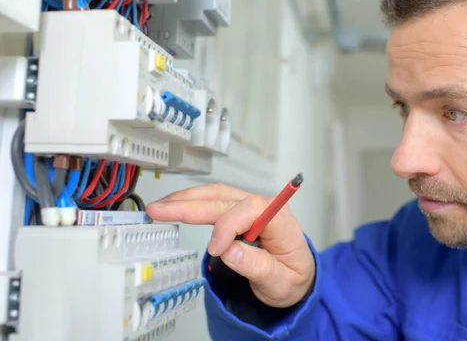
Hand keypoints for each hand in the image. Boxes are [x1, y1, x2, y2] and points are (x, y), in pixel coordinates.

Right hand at [146, 183, 315, 307]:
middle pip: (225, 199)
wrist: (298, 274)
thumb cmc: (292, 276)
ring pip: (217, 194)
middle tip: (159, 211)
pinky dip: (193, 202)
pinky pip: (215, 200)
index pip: (249, 210)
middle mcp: (265, 206)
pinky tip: (175, 205)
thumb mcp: (280, 282)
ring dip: (187, 199)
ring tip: (160, 206)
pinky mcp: (240, 210)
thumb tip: (229, 251)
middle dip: (190, 205)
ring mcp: (252, 205)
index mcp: (280, 220)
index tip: (216, 250)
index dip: (227, 226)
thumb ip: (257, 266)